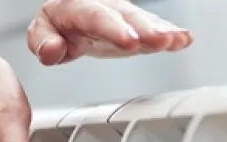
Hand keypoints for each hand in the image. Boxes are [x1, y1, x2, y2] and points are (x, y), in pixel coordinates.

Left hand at [27, 0, 192, 64]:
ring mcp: (123, 16)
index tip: (130, 42)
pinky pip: (155, 28)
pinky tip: (184, 39)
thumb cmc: (58, 26)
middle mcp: (105, 6)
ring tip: (178, 40)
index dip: (114, 29)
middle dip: (145, 29)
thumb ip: (43, 42)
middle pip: (126, 17)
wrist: (71, 18)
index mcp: (77, 6)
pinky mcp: (137, 27)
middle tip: (161, 40)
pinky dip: (170, 34)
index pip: (96, 17)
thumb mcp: (41, 32)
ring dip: (162, 31)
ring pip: (143, 21)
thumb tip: (53, 50)